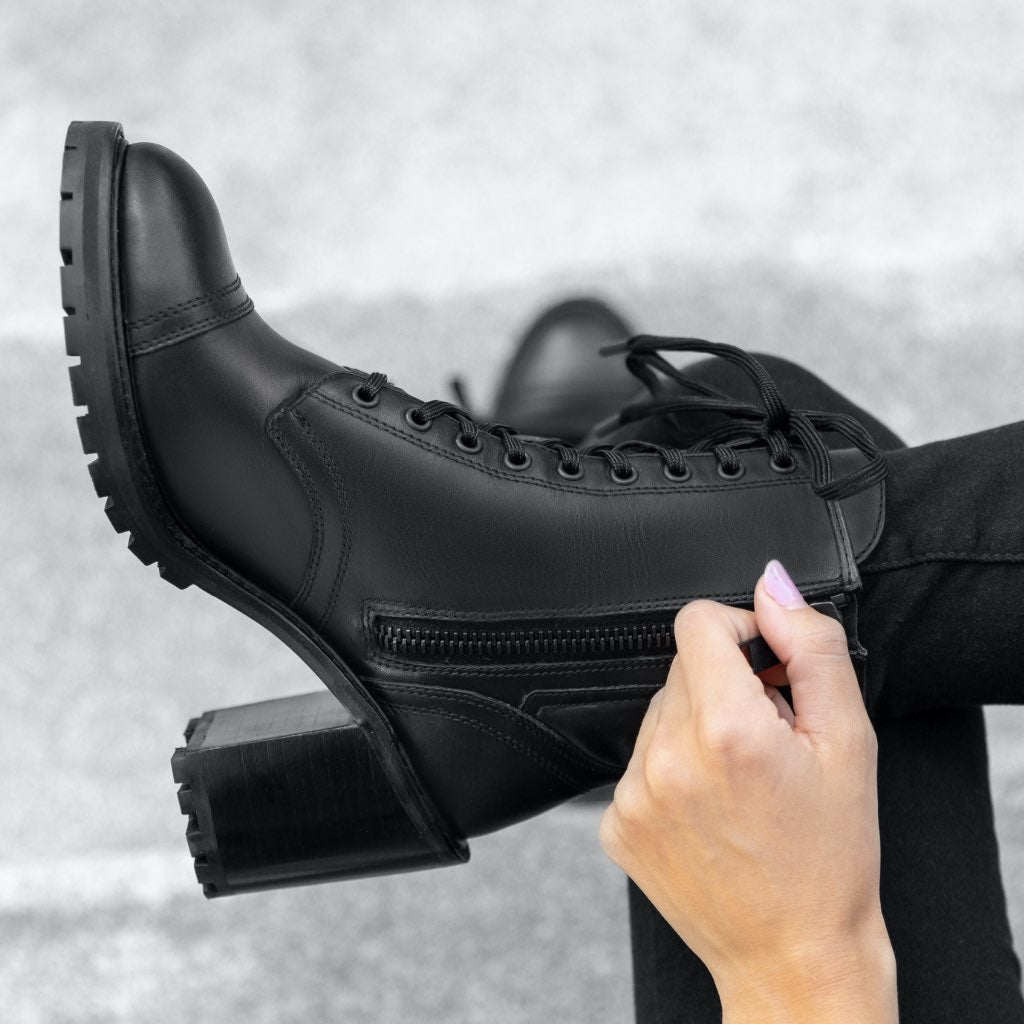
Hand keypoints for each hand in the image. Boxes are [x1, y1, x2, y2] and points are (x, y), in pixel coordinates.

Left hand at [600, 560, 897, 1022]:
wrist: (793, 956)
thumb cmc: (831, 858)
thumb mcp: (849, 741)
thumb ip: (811, 648)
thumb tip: (773, 587)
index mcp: (725, 730)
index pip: (697, 621)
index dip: (739, 631)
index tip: (766, 665)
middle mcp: (666, 758)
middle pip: (681, 667)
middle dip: (726, 685)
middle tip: (768, 738)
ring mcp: (631, 793)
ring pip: (658, 711)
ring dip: (697, 724)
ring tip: (741, 778)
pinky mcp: (615, 823)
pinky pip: (639, 759)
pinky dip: (673, 766)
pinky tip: (711, 806)